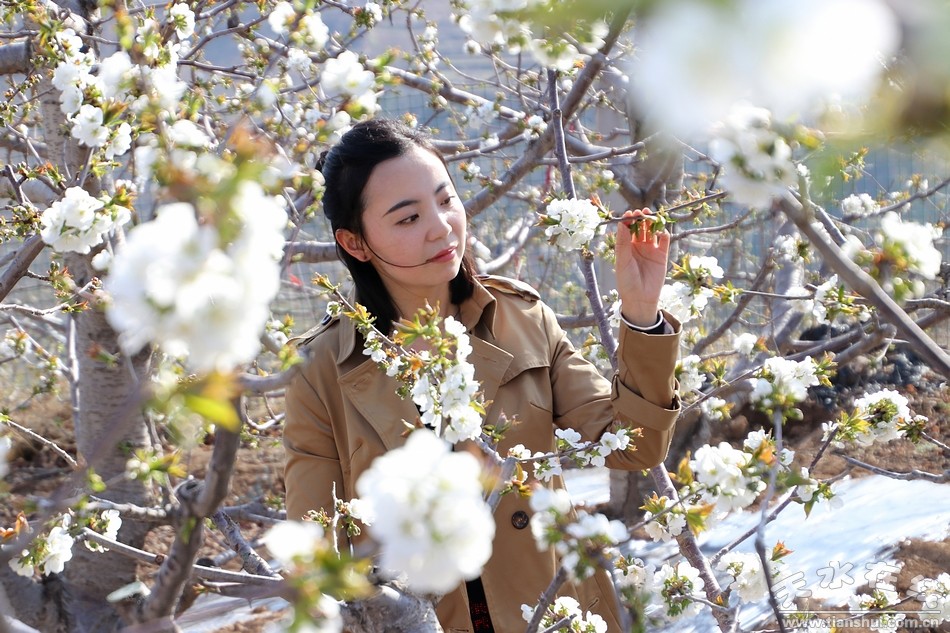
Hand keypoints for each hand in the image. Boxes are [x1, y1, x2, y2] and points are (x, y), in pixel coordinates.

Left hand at [615, 208, 669, 326]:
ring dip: (652, 223)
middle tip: (641, 212)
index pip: (627, 228)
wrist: (640, 298)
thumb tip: (621, 224)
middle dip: (641, 218)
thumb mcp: (622, 261)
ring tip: (652, 217)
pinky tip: (661, 231)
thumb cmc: (627, 281)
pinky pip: (665, 241)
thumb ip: (622, 243)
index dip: (629, 220)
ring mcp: (651, 250)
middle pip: (641, 227)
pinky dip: (664, 234)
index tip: (629, 213)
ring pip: (652, 231)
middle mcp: (638, 246)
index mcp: (626, 246)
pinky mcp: (662, 255)